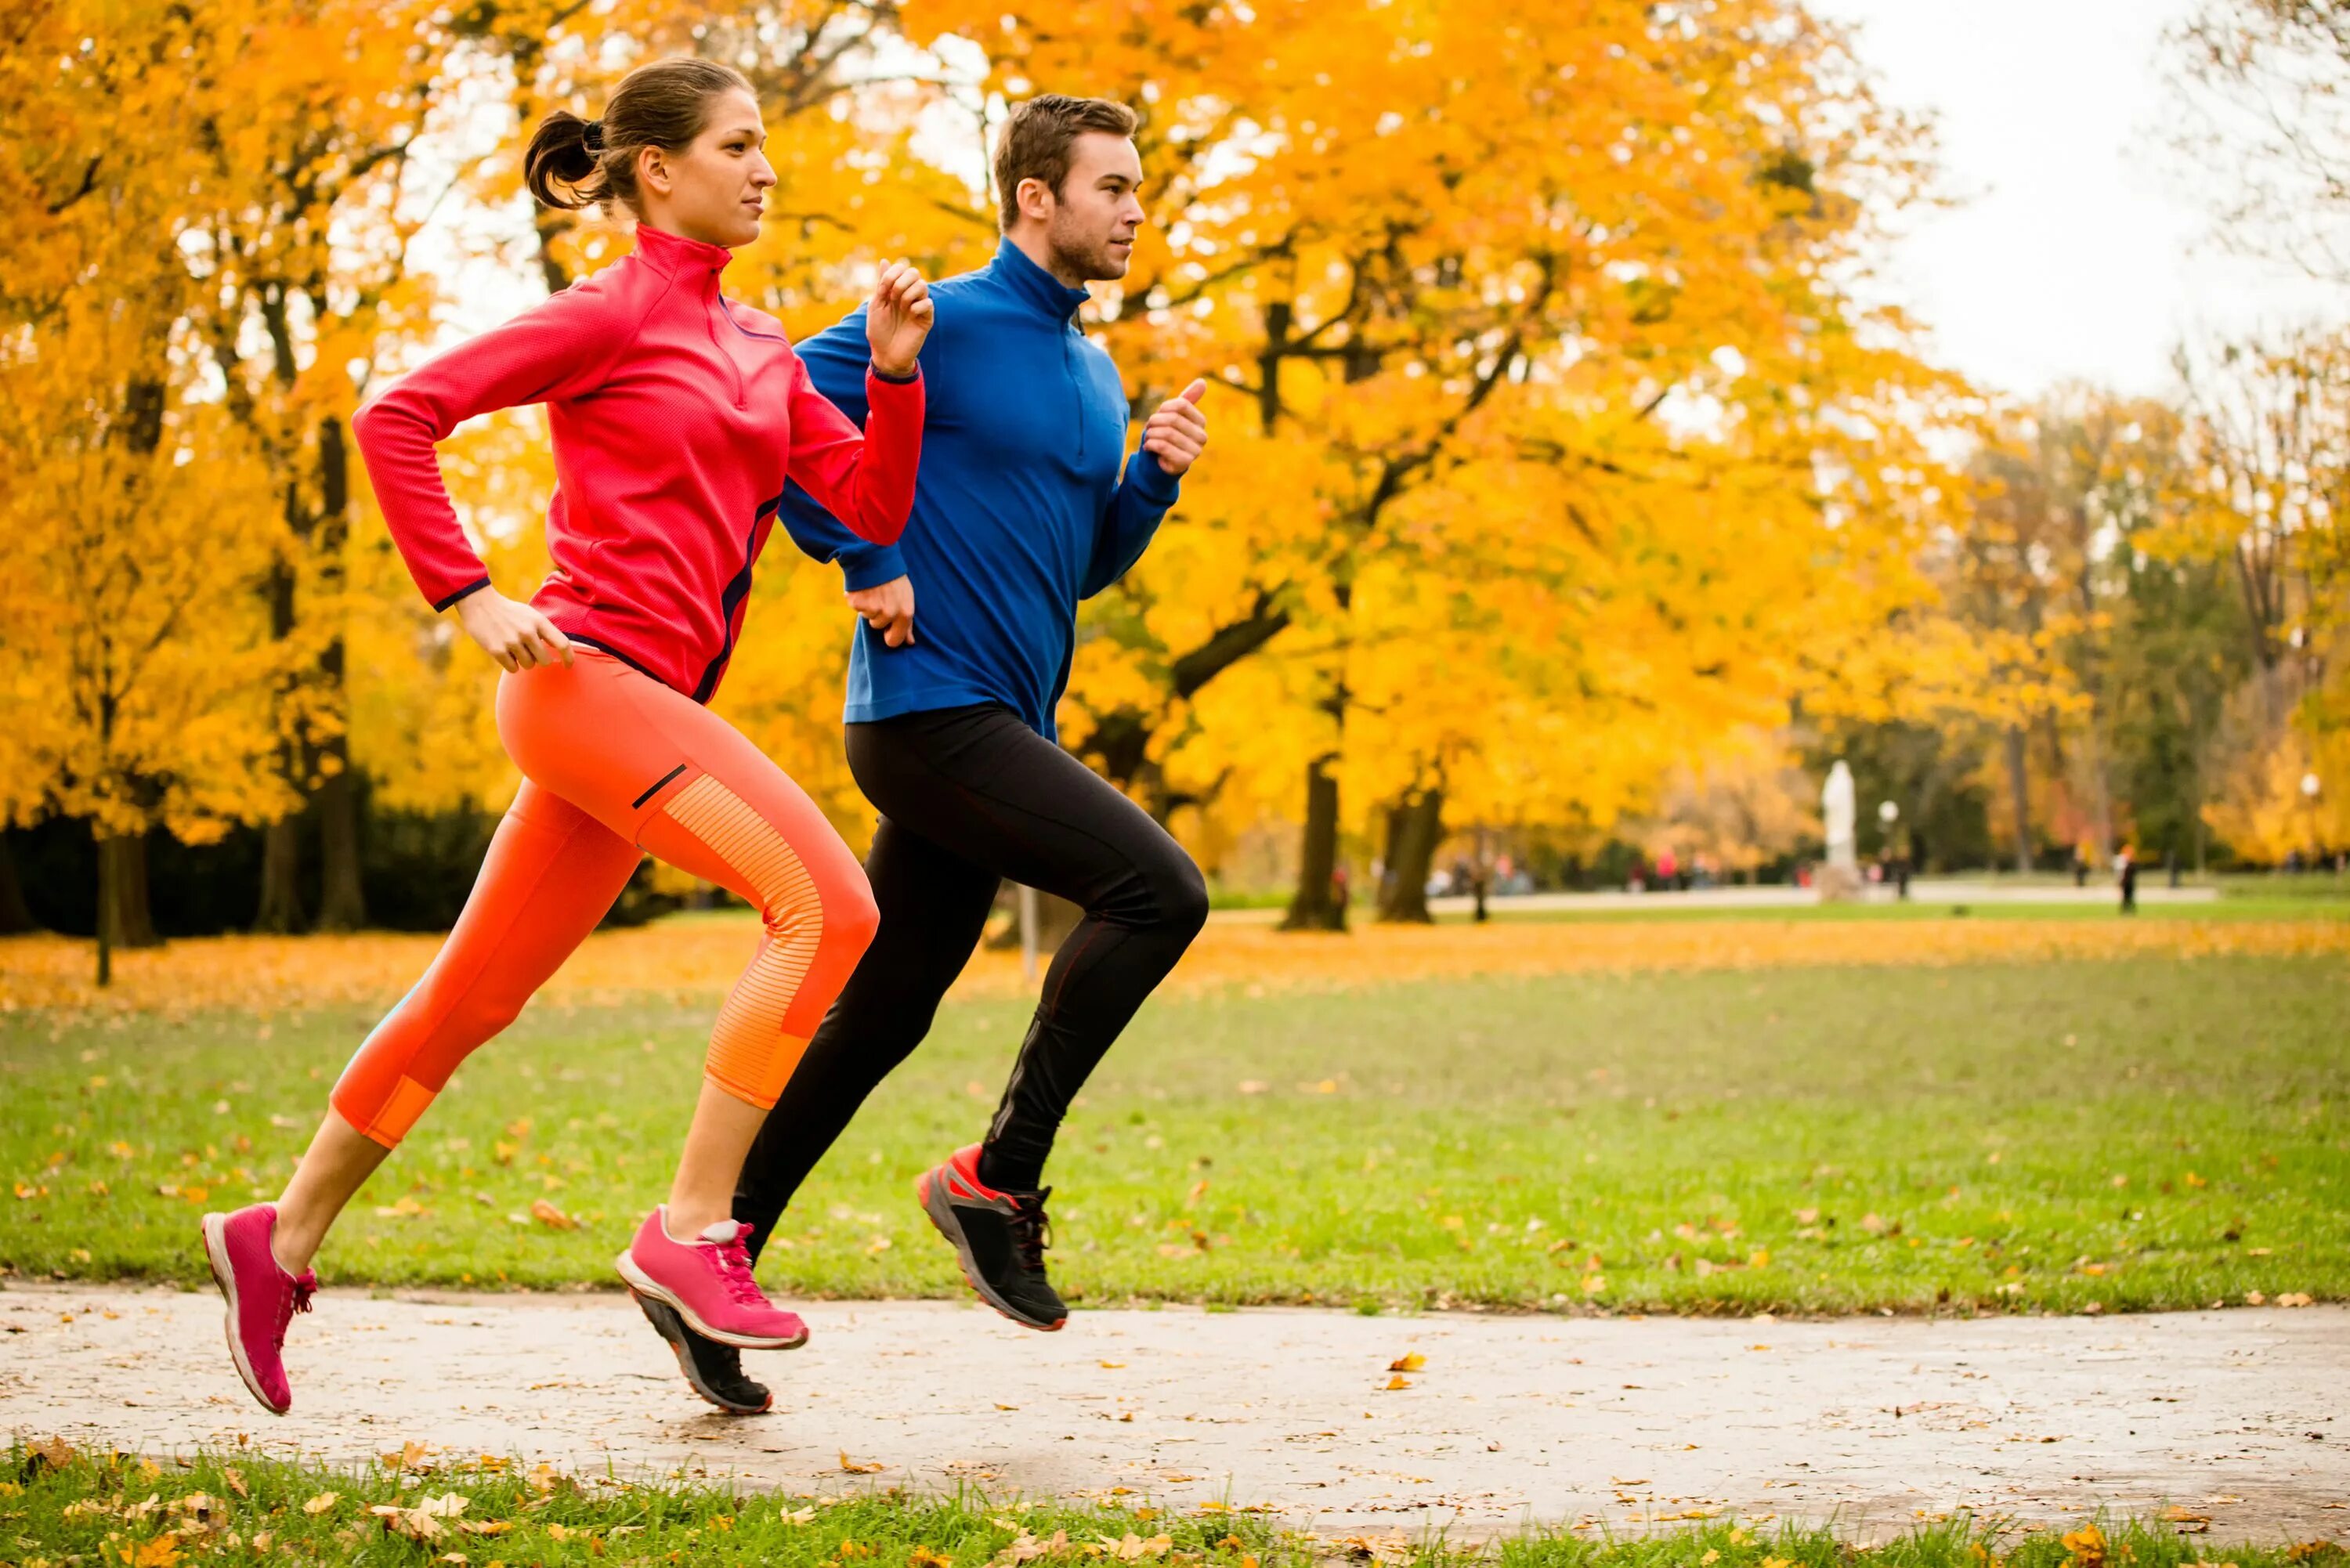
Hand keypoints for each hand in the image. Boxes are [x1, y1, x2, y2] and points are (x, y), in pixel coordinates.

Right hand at [454, 588, 572, 672]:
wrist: (479, 603)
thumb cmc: (509, 612)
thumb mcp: (530, 615)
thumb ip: (544, 631)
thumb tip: (560, 653)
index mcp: (539, 621)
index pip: (562, 643)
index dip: (569, 657)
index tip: (569, 665)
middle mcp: (527, 632)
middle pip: (545, 661)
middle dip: (540, 660)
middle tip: (530, 651)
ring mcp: (512, 641)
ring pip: (528, 665)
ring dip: (523, 661)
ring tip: (513, 647)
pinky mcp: (497, 650)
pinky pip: (513, 669)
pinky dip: (510, 664)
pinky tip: (504, 651)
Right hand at [846, 574, 915, 647]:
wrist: (874, 554)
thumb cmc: (893, 577)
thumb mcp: (906, 597)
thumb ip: (907, 621)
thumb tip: (910, 642)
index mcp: (904, 613)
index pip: (894, 641)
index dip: (890, 636)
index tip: (887, 630)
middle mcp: (889, 613)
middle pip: (878, 627)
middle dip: (878, 617)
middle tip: (880, 598)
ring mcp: (872, 609)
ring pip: (867, 617)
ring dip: (868, 605)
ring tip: (873, 589)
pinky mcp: (857, 603)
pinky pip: (856, 607)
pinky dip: (857, 599)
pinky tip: (863, 587)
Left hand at [866, 261, 933, 379]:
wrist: (886, 355)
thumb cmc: (879, 331)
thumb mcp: (876, 304)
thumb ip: (882, 283)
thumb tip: (884, 260)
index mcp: (896, 290)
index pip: (902, 268)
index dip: (892, 274)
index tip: (882, 290)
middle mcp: (909, 296)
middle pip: (914, 272)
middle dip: (901, 282)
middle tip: (893, 298)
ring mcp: (919, 306)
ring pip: (923, 285)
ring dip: (908, 294)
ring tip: (902, 308)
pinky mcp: (927, 319)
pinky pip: (928, 304)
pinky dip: (918, 307)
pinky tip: (911, 316)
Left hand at [1141, 378, 1208, 475]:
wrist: (1161, 462)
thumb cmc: (1167, 435)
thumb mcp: (1175, 415)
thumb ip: (1187, 399)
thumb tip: (1203, 381)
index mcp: (1201, 421)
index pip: (1181, 405)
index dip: (1164, 408)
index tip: (1158, 414)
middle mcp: (1202, 436)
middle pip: (1173, 419)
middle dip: (1155, 422)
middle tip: (1149, 427)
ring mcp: (1195, 451)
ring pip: (1167, 433)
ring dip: (1151, 434)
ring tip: (1148, 437)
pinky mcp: (1185, 462)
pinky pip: (1164, 447)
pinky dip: (1151, 444)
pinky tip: (1148, 447)